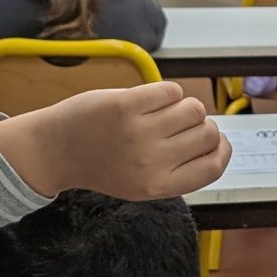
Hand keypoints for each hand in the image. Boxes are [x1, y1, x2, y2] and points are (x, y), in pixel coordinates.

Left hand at [0, 81, 229, 201]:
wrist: (54, 151)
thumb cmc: (100, 164)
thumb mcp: (141, 184)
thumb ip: (178, 170)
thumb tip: (217, 143)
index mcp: (158, 186)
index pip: (213, 166)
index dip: (223, 150)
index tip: (217, 142)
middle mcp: (151, 162)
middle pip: (208, 133)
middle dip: (201, 125)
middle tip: (180, 125)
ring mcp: (139, 132)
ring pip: (194, 108)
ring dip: (185, 106)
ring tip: (163, 111)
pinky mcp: (126, 104)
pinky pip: (171, 90)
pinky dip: (167, 92)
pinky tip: (150, 100)